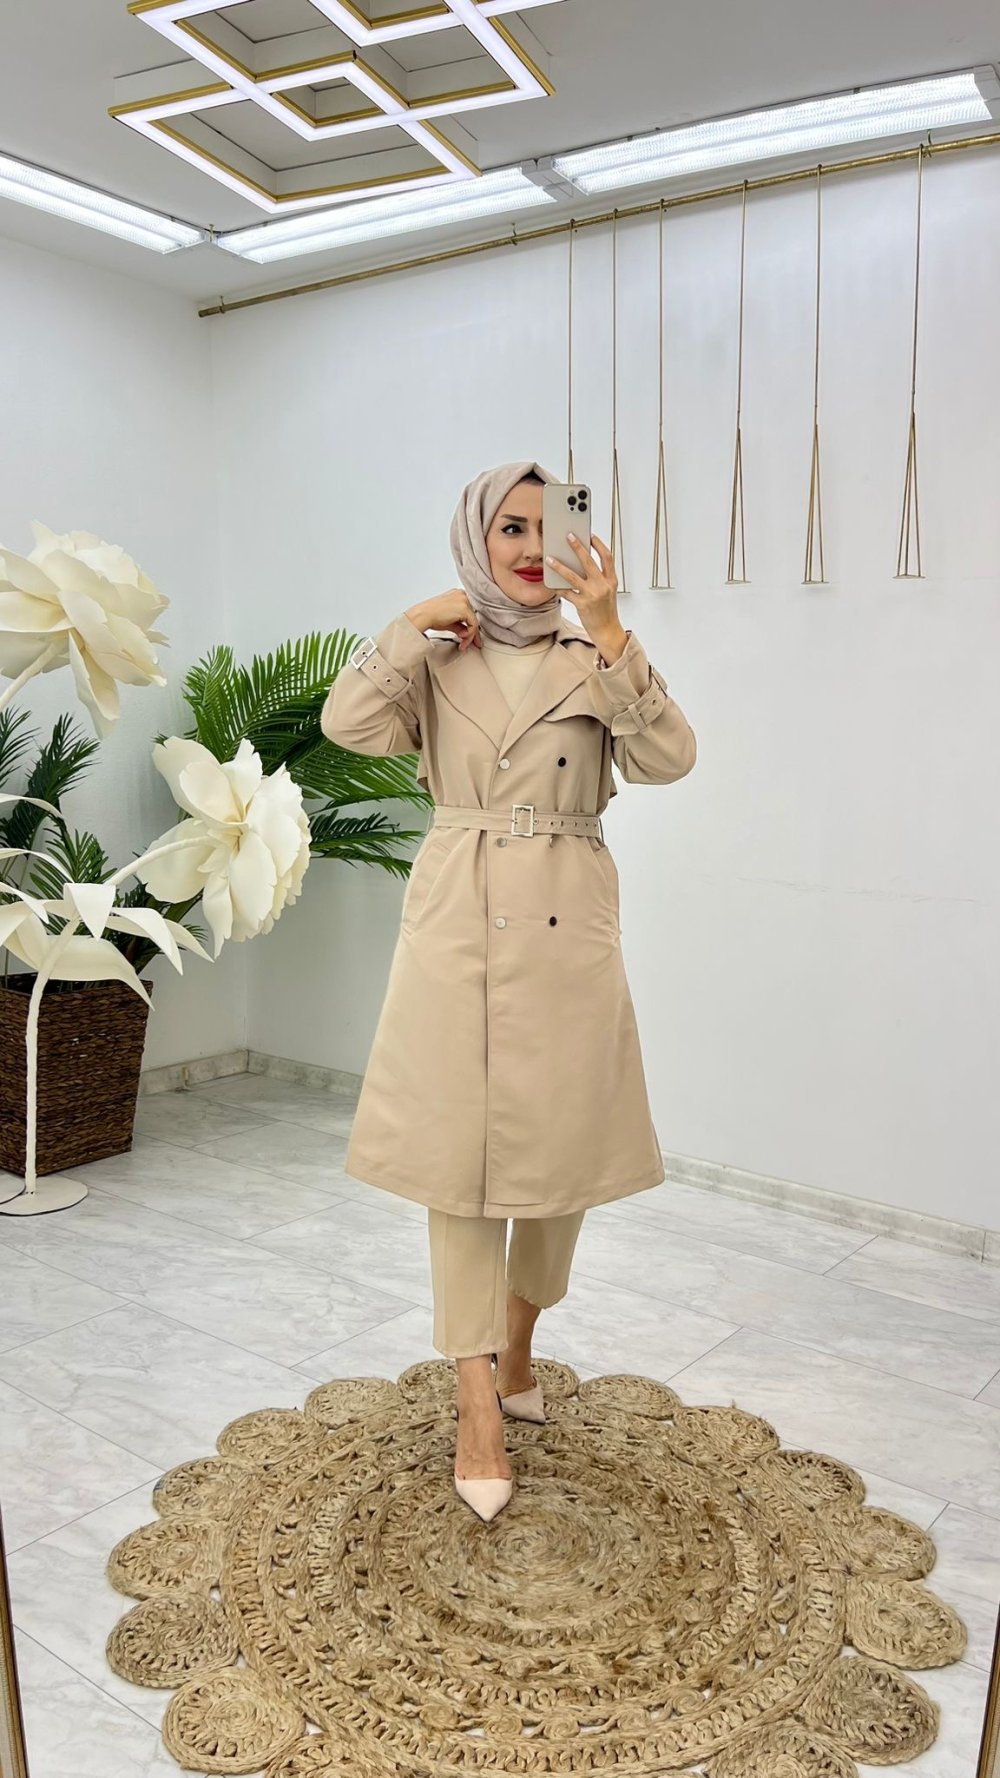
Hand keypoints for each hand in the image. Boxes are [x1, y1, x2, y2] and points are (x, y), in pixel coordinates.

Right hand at [406, 589, 481, 650]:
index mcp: (458, 595)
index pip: (469, 612)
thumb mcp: (449, 621)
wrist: (422, 616)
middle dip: (471, 633)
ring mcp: (464, 600)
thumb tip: (467, 633)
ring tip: (463, 644)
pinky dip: (469, 634)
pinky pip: (473, 624)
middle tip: (467, 644)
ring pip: (474, 622)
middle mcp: (462, 595)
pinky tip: (462, 638)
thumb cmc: (429, 616)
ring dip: (470, 636)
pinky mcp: (464, 608)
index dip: (470, 627)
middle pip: (472, 617)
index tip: (468, 638)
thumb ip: (460, 626)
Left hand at [546, 532, 624, 653]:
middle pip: (589, 561)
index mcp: (611, 580)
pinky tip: (551, 582)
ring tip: (549, 559)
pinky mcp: (582, 604)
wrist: (607, 630)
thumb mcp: (607, 591)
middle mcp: (603, 586)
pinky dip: (558, 587)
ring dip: (559, 566)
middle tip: (568, 536)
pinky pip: (566, 592)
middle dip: (577, 547)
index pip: (607, 557)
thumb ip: (599, 578)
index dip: (599, 544)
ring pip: (572, 576)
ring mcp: (592, 595)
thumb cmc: (606, 611)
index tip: (590, 535)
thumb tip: (581, 564)